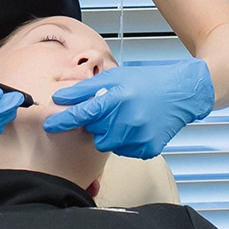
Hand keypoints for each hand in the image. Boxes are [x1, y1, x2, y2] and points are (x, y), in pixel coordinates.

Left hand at [43, 58, 214, 158]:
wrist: (180, 92)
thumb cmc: (143, 81)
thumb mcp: (113, 78)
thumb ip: (85, 89)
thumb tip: (60, 98)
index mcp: (116, 100)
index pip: (82, 113)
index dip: (63, 121)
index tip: (48, 126)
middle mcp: (127, 120)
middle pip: (94, 132)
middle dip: (96, 123)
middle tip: (110, 110)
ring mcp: (139, 137)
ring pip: (107, 144)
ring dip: (109, 133)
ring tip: (123, 117)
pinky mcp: (148, 148)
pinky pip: (124, 151)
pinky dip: (124, 141)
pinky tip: (134, 126)